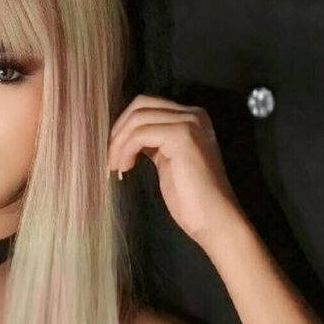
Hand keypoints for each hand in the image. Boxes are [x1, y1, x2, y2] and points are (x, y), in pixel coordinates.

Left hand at [108, 94, 246, 250]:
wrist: (213, 218)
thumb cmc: (189, 197)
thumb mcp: (166, 160)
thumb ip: (152, 142)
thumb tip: (123, 134)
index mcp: (191, 117)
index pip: (147, 106)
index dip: (124, 126)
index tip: (113, 151)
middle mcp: (193, 114)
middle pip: (141, 105)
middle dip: (119, 130)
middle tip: (110, 157)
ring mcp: (189, 123)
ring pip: (137, 118)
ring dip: (118, 143)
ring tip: (116, 166)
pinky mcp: (181, 136)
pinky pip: (140, 134)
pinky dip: (125, 149)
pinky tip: (125, 168)